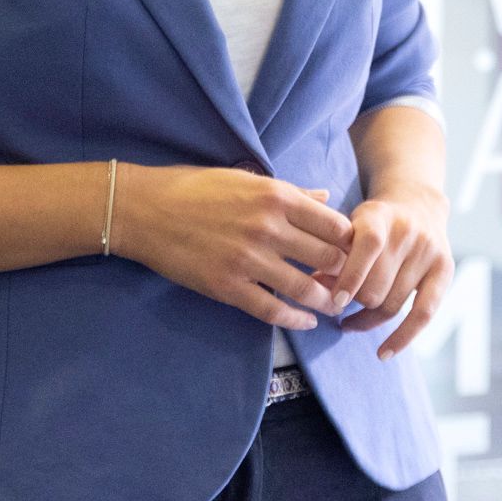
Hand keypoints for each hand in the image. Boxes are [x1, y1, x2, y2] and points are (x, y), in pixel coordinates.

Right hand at [109, 164, 351, 332]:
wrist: (146, 210)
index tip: (355, 252)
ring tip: (334, 305)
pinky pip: (271, 309)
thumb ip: (291, 192)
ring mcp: (248, 259)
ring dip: (326, 300)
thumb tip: (326, 198)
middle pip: (327, 257)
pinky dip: (295, 318)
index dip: (351, 242)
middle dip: (345, 273)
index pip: (335, 224)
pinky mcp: (227, 286)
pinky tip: (307, 321)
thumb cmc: (196, 188)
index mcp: (277, 196)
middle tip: (351, 283)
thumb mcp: (248, 179)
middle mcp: (268, 227)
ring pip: (305, 287)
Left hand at [319, 185, 453, 359]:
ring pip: (392, 304)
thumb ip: (333, 253)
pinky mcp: (445, 269)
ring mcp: (429, 251)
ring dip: (367, 318)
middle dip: (353, 301)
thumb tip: (315, 286)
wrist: (416, 205)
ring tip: (349, 322)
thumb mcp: (349, 226)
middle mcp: (409, 232)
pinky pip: (423, 314)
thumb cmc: (372, 223)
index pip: (368, 246)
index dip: (351, 275)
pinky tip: (384, 353)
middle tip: (336, 306)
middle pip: (377, 285)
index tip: (336, 300)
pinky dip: (402, 337)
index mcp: (380, 215)